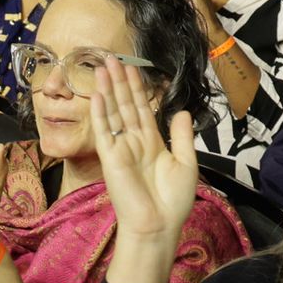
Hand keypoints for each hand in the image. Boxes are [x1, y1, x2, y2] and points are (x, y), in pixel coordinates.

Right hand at [89, 57, 198, 241]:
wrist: (159, 225)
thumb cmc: (173, 200)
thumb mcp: (186, 163)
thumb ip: (182, 136)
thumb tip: (182, 111)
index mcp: (151, 142)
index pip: (142, 108)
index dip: (137, 88)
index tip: (132, 67)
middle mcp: (134, 142)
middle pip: (125, 105)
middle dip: (119, 81)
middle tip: (112, 58)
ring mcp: (120, 148)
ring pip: (113, 112)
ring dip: (107, 90)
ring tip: (102, 67)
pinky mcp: (110, 158)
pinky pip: (104, 131)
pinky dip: (100, 112)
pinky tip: (97, 94)